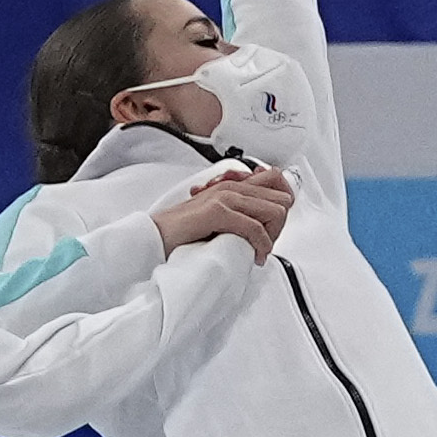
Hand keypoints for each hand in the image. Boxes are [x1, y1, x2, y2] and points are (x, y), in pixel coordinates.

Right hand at [153, 164, 293, 261]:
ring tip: (258, 250)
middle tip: (266, 242)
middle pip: (282, 198)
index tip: (273, 227)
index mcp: (231, 186)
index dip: (282, 205)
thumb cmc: (181, 233)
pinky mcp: (218, 212)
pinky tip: (253, 255)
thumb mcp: (217, 219)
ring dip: (273, 235)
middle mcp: (231, 187)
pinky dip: (261, 245)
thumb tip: (262, 226)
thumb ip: (237, 214)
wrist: (154, 238)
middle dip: (280, 224)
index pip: (277, 181)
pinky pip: (255, 228)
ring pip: (275, 211)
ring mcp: (225, 198)